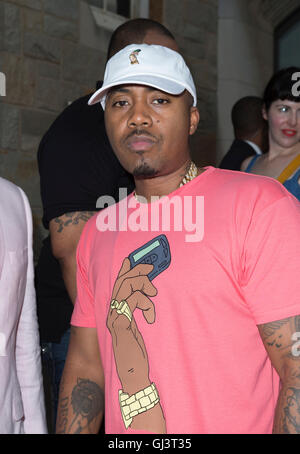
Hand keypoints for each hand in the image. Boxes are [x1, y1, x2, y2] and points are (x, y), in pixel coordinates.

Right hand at [107, 258, 156, 394]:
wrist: (132, 376)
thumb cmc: (137, 354)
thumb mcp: (138, 329)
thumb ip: (138, 314)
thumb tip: (148, 298)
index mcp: (117, 312)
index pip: (117, 285)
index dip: (123, 270)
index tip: (131, 260)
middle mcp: (112, 313)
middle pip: (121, 282)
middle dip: (136, 271)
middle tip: (150, 268)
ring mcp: (115, 318)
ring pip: (125, 288)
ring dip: (142, 285)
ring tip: (153, 293)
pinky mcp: (120, 324)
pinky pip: (132, 302)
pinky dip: (145, 303)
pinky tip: (150, 315)